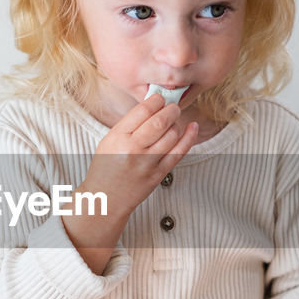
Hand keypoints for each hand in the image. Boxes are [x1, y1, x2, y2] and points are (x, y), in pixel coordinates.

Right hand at [80, 93, 198, 222]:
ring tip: (174, 120)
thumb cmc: (106, 168)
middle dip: (170, 109)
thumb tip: (152, 106)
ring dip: (177, 123)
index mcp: (118, 138)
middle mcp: (133, 150)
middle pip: (160, 122)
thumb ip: (129, 125)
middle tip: (173, 106)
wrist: (106, 199)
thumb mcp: (109, 141)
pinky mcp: (159, 174)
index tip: (159, 98)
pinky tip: (192, 127)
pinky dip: (189, 137)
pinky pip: (179, 152)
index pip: (142, 111)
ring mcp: (147, 163)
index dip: (155, 101)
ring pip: (172, 135)